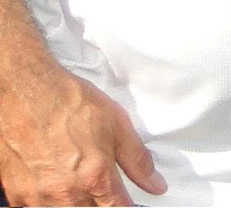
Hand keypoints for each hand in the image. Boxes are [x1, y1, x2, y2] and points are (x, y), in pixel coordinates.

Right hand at [0, 59, 163, 205]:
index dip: (126, 204)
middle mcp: (64, 193)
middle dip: (99, 201)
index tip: (127, 200)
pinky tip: (51, 179)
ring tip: (72, 175)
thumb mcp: (117, 125)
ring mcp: (36, 196)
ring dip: (73, 201)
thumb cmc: (68, 103)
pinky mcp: (16, 194)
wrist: (26, 92)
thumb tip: (156, 184)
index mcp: (94, 177)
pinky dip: (47, 199)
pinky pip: (36, 207)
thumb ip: (137, 160)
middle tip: (95, 179)